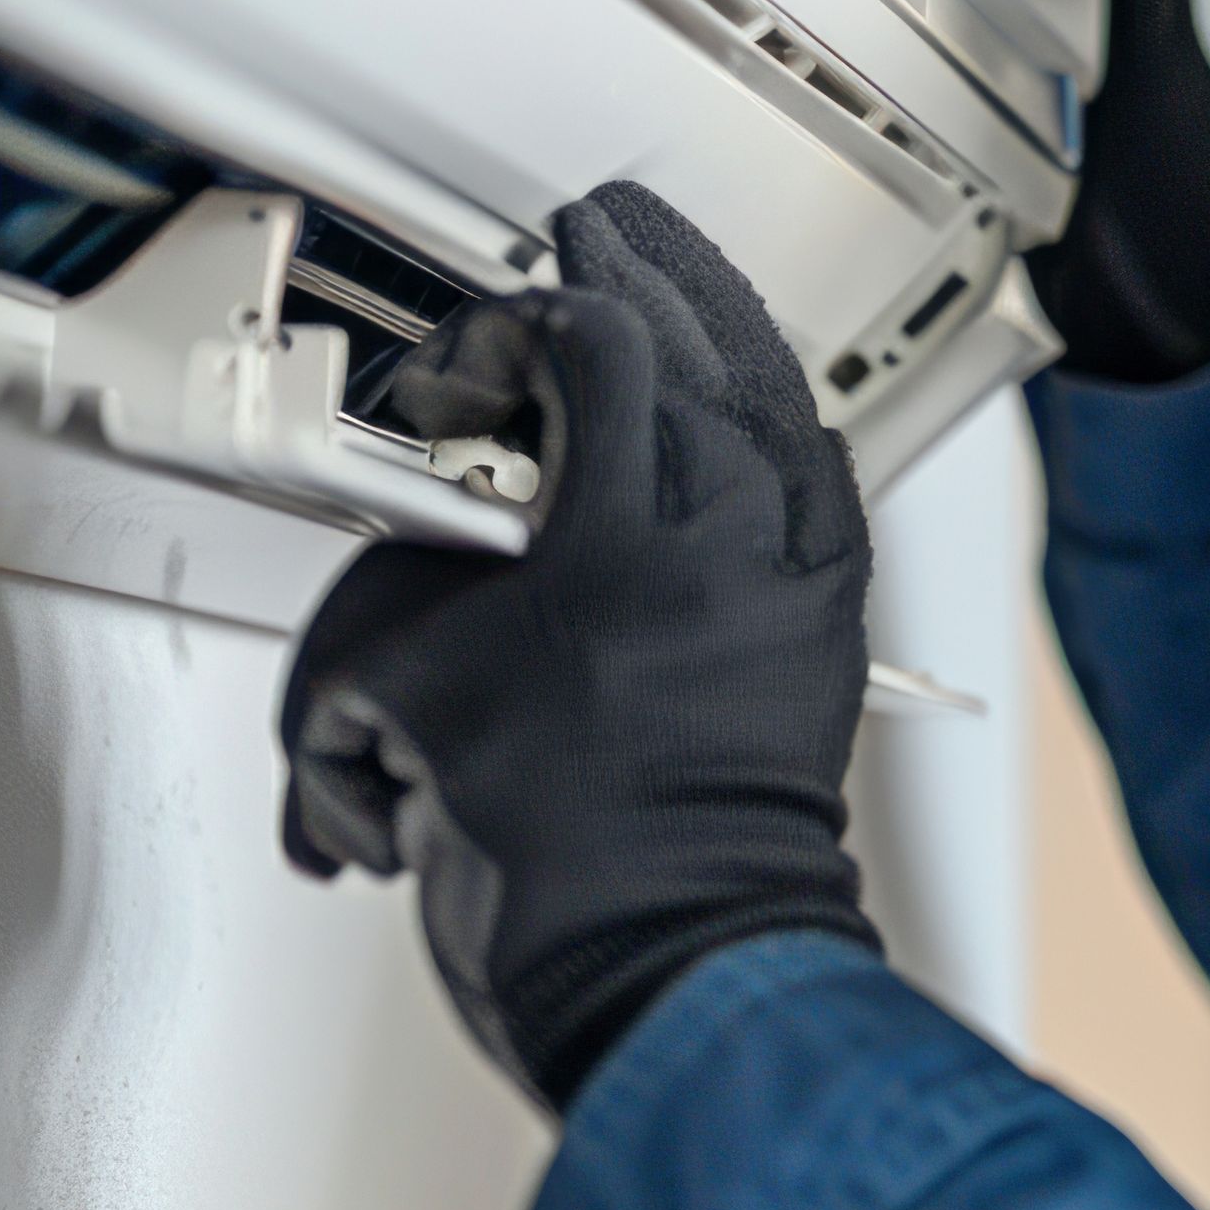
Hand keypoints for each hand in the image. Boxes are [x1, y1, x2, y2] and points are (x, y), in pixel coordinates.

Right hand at [279, 182, 878, 1109]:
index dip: (501, 332)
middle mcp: (726, 542)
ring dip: (716, 324)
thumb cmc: (547, 874)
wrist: (659, 972)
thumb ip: (385, 599)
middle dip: (625, 273)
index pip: (581, 344)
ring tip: (673, 274)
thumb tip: (406, 568)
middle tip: (586, 237)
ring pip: (770, 396)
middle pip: (689, 339)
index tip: (455, 381)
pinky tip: (760, 402)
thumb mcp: (397, 707)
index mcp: (616, 542)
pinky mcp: (824, 632)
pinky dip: (783, 427)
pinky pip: (821, 485)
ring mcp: (790, 583)